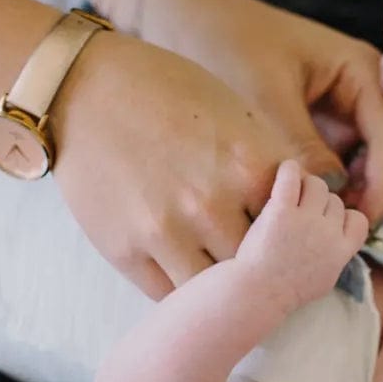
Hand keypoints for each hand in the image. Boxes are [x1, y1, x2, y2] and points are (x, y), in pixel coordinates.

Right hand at [51, 32, 287, 298]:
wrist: (85, 87)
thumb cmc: (165, 90)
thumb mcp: (234, 113)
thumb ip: (267, 165)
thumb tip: (297, 208)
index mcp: (250, 166)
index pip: (294, 224)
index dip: (290, 231)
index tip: (282, 233)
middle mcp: (212, 204)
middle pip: (259, 264)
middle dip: (258, 264)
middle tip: (255, 264)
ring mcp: (166, 231)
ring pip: (213, 289)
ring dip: (218, 285)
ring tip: (219, 276)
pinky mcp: (124, 250)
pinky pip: (167, 294)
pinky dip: (181, 290)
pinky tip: (185, 271)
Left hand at [138, 0, 382, 226]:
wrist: (189, 21)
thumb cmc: (226, 46)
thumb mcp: (264, 97)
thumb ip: (300, 146)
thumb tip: (329, 201)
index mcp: (364, 71)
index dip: (382, 186)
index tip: (354, 220)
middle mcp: (369, 92)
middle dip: (379, 198)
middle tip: (338, 232)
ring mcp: (352, 114)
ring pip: (381, 172)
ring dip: (361, 201)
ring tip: (319, 226)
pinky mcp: (330, 132)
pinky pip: (349, 172)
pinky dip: (338, 196)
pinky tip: (306, 214)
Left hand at [237, 160, 369, 310]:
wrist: (257, 294)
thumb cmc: (285, 291)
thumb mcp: (323, 280)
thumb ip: (335, 258)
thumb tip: (342, 242)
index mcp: (341, 251)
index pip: (358, 219)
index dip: (344, 217)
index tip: (326, 222)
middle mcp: (327, 233)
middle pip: (334, 201)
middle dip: (319, 205)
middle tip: (298, 213)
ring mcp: (305, 221)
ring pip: (317, 185)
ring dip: (306, 186)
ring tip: (289, 195)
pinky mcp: (281, 211)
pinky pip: (291, 177)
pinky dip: (289, 170)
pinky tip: (285, 171)